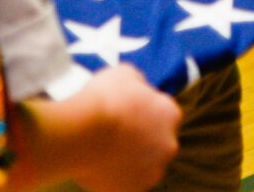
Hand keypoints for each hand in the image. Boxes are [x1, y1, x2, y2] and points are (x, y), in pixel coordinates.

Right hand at [57, 64, 181, 191]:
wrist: (82, 133)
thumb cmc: (105, 98)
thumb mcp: (125, 73)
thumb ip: (138, 83)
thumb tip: (138, 89)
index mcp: (171, 114)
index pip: (164, 112)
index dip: (145, 110)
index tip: (127, 110)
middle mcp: (169, 146)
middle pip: (157, 141)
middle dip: (141, 138)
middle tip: (116, 132)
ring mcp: (151, 172)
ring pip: (143, 165)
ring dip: (130, 159)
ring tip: (105, 150)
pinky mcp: (132, 191)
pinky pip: (125, 183)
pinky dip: (116, 177)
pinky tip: (99, 165)